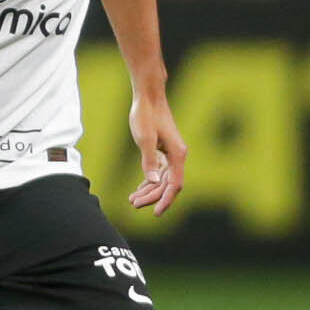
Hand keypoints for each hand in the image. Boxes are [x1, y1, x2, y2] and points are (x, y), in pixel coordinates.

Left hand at [125, 94, 187, 216]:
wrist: (148, 96)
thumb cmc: (146, 114)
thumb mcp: (145, 138)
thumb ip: (149, 161)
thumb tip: (152, 182)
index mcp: (177, 154)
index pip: (174, 184)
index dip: (165, 200)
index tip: (155, 212)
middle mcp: (177, 156)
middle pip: (167, 184)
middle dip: (152, 197)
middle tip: (133, 204)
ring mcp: (171, 153)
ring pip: (162, 179)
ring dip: (149, 190)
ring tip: (132, 200)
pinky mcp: (163, 150)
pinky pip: (159, 171)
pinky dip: (149, 181)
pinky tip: (139, 188)